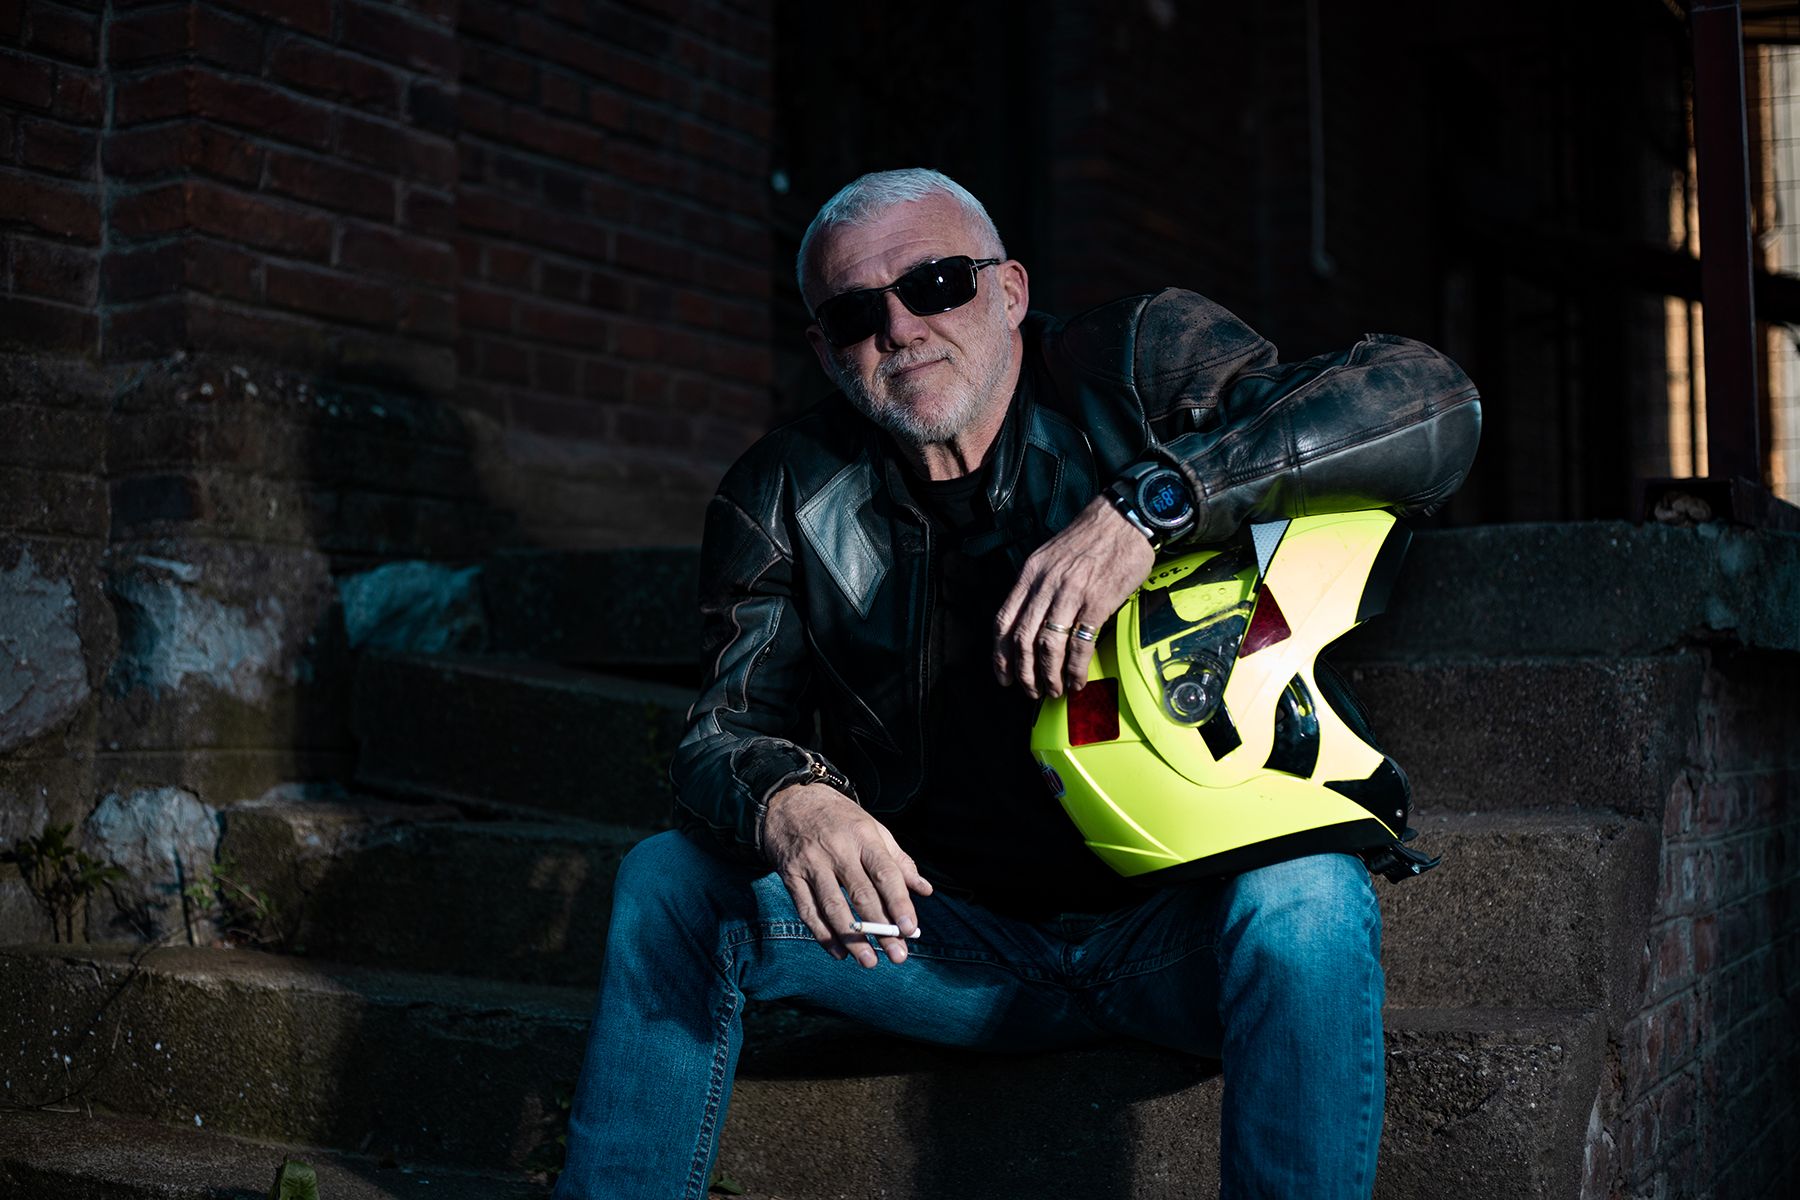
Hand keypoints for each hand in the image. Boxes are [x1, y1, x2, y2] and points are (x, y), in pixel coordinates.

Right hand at [762, 783, 932, 966]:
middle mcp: (838, 850)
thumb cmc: (840, 820)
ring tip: (869, 961)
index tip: (911, 930)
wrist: (789, 802)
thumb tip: (925, 890)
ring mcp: (812, 863)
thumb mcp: (874, 830)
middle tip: (898, 956)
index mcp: (864, 837)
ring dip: (852, 938)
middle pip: (861, 895)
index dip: (899, 903)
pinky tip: (838, 953)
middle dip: (881, 929)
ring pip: (833, 907)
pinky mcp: (790, 876)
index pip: (886, 874)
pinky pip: (807, 910)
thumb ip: (899, 861)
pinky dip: (823, 935)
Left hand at [992, 496, 1155, 698]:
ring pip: (1048, 645)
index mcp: (1030, 573)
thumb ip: (1039, 585)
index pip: (1004, 620)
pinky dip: (1075, 667)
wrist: (1125, 517)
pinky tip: (1077, 679)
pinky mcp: (1097, 601)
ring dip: (1048, 675)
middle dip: (1023, 672)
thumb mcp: (1051, 555)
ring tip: (1054, 691)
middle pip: (1022, 639)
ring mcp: (1071, 593)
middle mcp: (1045, 584)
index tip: (1003, 675)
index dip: (1000, 654)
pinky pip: (1080, 643)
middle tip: (1030, 691)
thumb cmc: (1092, 536)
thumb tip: (1033, 622)